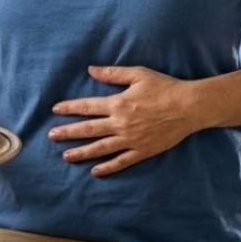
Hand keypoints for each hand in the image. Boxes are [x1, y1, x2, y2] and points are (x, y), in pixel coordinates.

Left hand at [49, 65, 196, 176]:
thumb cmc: (165, 87)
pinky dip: (107, 167)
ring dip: (82, 152)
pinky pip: (121, 161)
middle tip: (51, 136)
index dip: (70, 108)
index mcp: (118, 104)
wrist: (189, 107)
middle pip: (88, 130)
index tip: (55, 110)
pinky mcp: (142, 151)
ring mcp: (131, 140)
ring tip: (66, 156)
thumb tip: (91, 70)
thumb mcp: (138, 74)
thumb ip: (113, 74)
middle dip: (68, 132)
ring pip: (100, 148)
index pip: (87, 107)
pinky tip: (95, 171)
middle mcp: (120, 123)